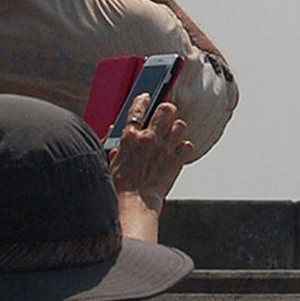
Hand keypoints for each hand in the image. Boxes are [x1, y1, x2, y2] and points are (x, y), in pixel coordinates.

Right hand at [108, 92, 193, 211]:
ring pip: (180, 125)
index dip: (143, 100)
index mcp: (130, 136)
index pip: (137, 108)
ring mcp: (165, 148)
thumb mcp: (111, 162)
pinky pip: (187, 146)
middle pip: (165, 110)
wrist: (135, 203)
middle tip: (167, 112)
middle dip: (167, 109)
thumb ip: (115, 144)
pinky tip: (179, 152)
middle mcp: (149, 138)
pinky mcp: (176, 161)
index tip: (146, 97)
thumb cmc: (120, 186)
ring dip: (177, 129)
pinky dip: (184, 148)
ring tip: (173, 134)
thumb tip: (114, 131)